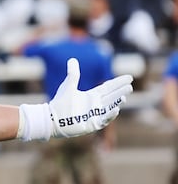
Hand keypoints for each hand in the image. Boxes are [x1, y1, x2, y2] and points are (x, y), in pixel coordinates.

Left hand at [18, 58, 132, 140]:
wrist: (52, 118)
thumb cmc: (60, 103)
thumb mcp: (68, 85)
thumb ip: (73, 74)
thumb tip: (72, 59)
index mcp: (91, 95)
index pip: (108, 87)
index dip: (118, 82)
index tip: (129, 77)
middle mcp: (95, 104)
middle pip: (111, 97)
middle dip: (121, 92)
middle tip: (130, 86)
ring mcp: (95, 114)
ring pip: (110, 107)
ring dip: (117, 103)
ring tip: (124, 97)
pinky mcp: (92, 123)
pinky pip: (104, 119)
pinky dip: (110, 115)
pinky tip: (116, 109)